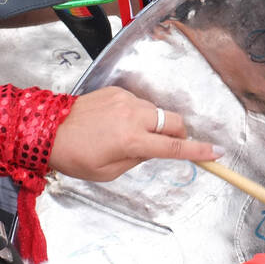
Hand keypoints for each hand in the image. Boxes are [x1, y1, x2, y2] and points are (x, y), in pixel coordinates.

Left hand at [49, 87, 223, 180]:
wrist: (48, 130)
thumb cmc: (75, 157)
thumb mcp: (108, 172)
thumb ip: (137, 159)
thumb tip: (152, 149)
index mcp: (132, 140)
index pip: (174, 147)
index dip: (199, 152)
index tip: (217, 153)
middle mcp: (133, 115)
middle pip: (174, 121)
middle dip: (179, 134)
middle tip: (169, 145)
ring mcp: (125, 100)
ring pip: (156, 111)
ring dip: (155, 124)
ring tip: (130, 136)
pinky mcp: (116, 91)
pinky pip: (138, 103)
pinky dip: (137, 115)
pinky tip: (116, 123)